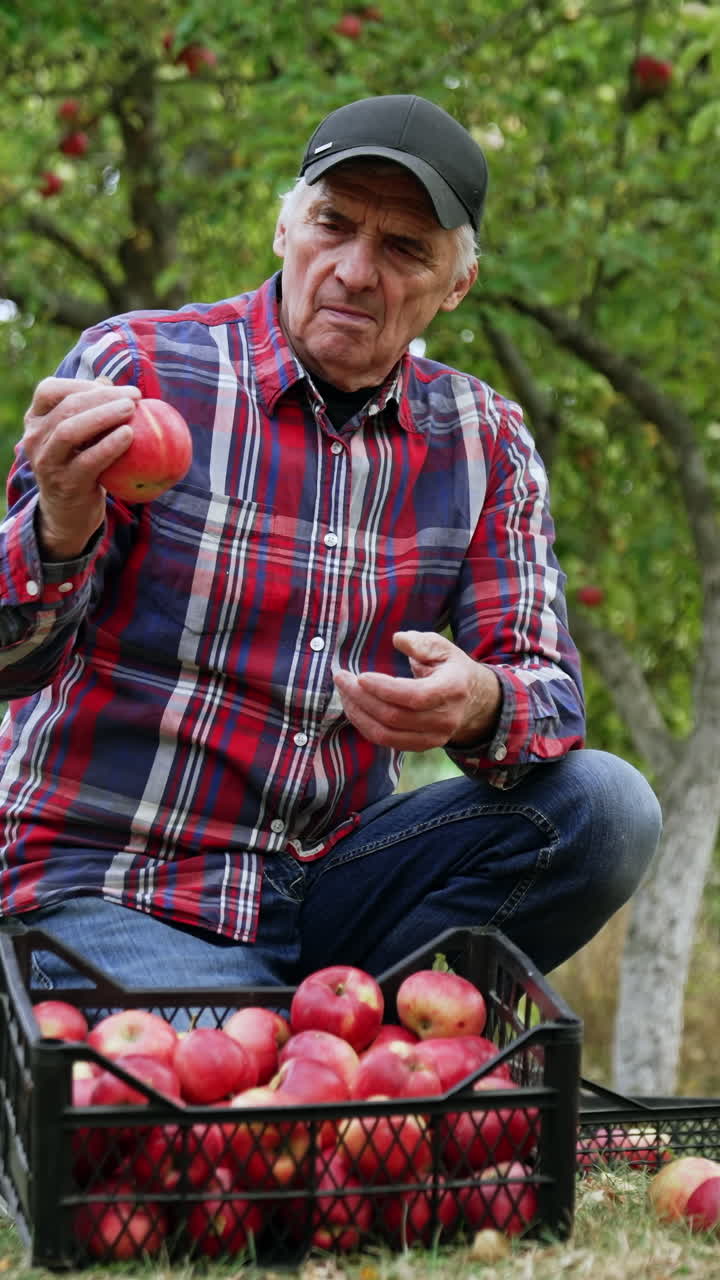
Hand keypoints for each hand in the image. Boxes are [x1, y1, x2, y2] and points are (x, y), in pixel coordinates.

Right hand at [22, 377, 141, 559]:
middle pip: (66, 407)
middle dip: (103, 397)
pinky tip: (129, 435)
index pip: (51, 390)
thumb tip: (109, 382)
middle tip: (134, 397)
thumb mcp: (79, 436)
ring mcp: (47, 462)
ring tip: (132, 410)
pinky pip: (88, 461)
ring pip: (70, 430)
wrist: (68, 513)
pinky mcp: (66, 484)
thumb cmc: (79, 465)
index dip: (83, 383)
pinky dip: (109, 446)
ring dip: (104, 416)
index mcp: (36, 420)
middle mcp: (35, 439)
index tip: (118, 387)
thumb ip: (89, 409)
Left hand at [334, 630, 501, 750]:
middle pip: (394, 716)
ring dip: (358, 713)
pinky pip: (385, 741)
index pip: (415, 696)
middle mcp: (445, 719)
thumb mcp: (442, 647)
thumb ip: (421, 642)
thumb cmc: (450, 668)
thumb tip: (398, 639)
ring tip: (343, 692)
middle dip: (361, 697)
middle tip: (341, 677)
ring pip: (386, 733)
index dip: (384, 688)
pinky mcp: (420, 746)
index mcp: (452, 689)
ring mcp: (433, 737)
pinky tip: (354, 706)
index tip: (360, 675)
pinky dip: (365, 725)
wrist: (471, 700)